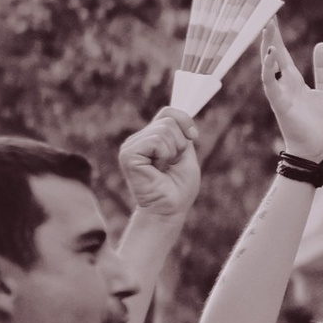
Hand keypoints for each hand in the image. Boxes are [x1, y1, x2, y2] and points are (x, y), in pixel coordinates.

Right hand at [118, 108, 201, 229]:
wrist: (170, 209)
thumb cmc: (178, 187)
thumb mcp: (185, 154)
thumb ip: (180, 133)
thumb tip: (179, 116)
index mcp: (151, 138)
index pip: (167, 112)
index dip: (184, 120)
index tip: (194, 136)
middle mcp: (138, 139)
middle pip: (168, 120)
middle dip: (180, 142)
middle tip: (172, 163)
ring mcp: (131, 146)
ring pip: (164, 130)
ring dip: (173, 151)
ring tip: (164, 168)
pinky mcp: (128, 155)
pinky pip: (156, 141)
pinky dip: (165, 155)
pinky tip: (158, 169)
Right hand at [260, 25, 322, 163]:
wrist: (318, 148)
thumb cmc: (319, 123)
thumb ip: (322, 68)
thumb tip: (320, 44)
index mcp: (294, 81)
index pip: (283, 53)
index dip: (277, 36)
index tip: (272, 16)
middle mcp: (284, 84)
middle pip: (273, 55)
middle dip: (269, 36)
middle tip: (265, 15)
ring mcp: (280, 94)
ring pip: (269, 66)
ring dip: (267, 47)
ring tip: (266, 27)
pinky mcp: (281, 105)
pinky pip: (272, 85)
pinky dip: (270, 70)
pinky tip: (271, 55)